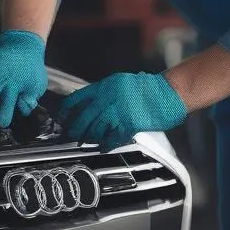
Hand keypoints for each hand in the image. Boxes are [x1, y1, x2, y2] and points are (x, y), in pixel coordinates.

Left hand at [58, 72, 187, 146]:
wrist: (168, 92)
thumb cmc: (148, 87)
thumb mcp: (121, 82)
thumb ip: (105, 92)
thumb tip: (90, 103)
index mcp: (106, 85)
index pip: (79, 97)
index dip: (68, 108)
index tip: (61, 115)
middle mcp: (110, 97)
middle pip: (85, 116)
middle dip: (75, 127)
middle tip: (70, 134)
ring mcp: (119, 111)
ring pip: (97, 128)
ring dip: (90, 137)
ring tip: (85, 141)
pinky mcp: (129, 124)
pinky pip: (113, 137)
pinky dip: (106, 144)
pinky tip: (103, 147)